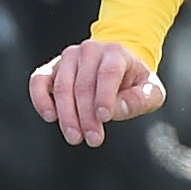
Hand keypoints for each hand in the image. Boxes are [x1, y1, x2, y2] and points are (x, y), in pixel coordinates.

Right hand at [27, 40, 167, 146]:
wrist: (117, 67)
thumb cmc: (134, 82)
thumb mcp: (151, 91)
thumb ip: (141, 100)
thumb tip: (118, 108)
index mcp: (116, 52)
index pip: (108, 73)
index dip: (105, 97)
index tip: (104, 118)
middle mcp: (90, 50)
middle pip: (83, 85)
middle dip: (86, 116)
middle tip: (93, 139)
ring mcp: (68, 58)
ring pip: (62, 87)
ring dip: (67, 115)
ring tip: (75, 136)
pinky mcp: (52, 68)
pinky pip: (38, 81)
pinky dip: (41, 99)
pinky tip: (50, 116)